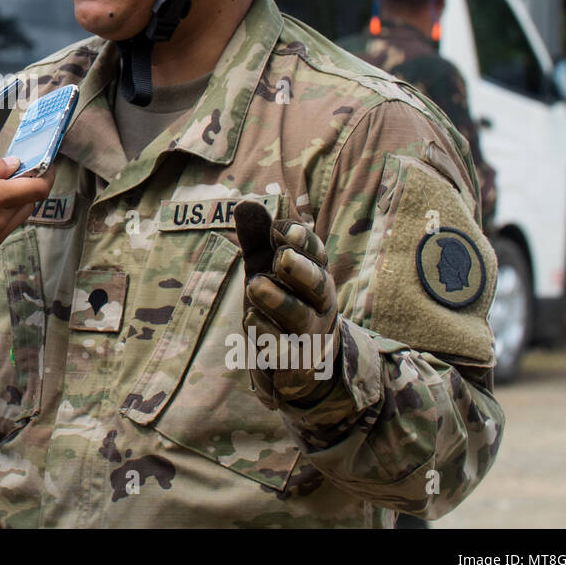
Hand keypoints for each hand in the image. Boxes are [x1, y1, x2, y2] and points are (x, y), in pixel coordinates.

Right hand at [0, 157, 55, 267]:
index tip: (48, 165)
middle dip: (31, 186)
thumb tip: (15, 164)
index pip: (38, 189)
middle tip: (23, 171)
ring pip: (18, 216)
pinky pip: (4, 228)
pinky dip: (3, 214)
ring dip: (17, 201)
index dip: (47, 175)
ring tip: (2, 187)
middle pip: (31, 203)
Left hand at [233, 203, 341, 408]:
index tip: (281, 229)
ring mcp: (310, 335)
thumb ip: (258, 239)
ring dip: (280, 301)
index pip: (316, 254)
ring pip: (300, 317)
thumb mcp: (265, 267)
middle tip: (281, 256)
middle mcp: (319, 304)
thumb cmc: (281, 301)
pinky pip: (285, 350)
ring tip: (255, 284)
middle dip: (301, 270)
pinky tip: (250, 320)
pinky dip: (269, 336)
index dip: (302, 241)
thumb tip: (246, 202)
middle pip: (318, 285)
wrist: (296, 362)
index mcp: (316, 274)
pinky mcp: (295, 362)